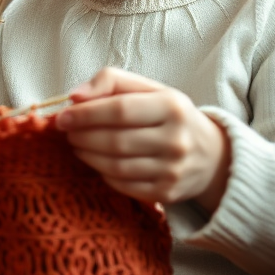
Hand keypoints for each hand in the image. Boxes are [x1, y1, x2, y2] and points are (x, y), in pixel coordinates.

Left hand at [54, 67, 229, 211]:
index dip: (86, 114)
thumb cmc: (168, 115)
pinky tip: (97, 162)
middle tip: (67, 132)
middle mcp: (176, 139)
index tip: (63, 117)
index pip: (119, 110)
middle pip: (115, 141)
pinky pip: (123, 185)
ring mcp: (173, 170)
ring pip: (116, 166)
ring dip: (88, 156)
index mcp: (172, 106)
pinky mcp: (166, 193)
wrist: (211, 154)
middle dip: (82, 136)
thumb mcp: (148, 89)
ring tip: (78, 145)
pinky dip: (103, 174)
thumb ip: (111, 82)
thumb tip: (75, 96)